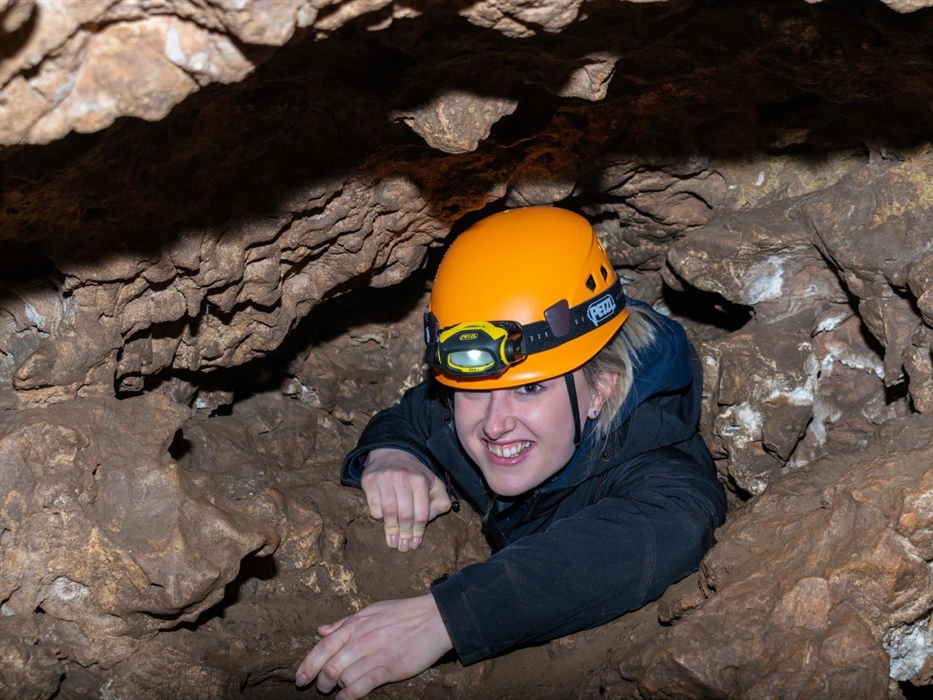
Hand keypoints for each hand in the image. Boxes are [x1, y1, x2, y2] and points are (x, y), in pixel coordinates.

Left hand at [295, 594, 453, 698]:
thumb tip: (321, 631)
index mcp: (355, 624)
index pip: (323, 647)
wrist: (434, 617)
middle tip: (321, 688)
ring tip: (339, 690)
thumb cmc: (403, 612)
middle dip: (321, 682)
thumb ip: (344, 623)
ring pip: (344, 678)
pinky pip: (363, 685)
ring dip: (337, 688)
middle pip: (330, 667)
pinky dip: (350, 695)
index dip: (308, 665)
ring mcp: (375, 654)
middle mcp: (361, 640)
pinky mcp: (390, 667)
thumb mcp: (370, 610)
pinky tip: (345, 699)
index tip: (300, 679)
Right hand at [360, 448, 451, 551]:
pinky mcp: (370, 481)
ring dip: (391, 531)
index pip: (421, 513)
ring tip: (392, 543)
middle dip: (405, 534)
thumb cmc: (414, 473)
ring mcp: (385, 479)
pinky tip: (382, 521)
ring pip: (389, 512)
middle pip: (405, 515)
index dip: (419, 531)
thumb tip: (434, 516)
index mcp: (420, 480)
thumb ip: (441, 499)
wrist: (390, 453)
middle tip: (403, 547)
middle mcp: (403, 478)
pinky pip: (374, 506)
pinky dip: (378, 517)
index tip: (415, 543)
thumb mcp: (433, 482)